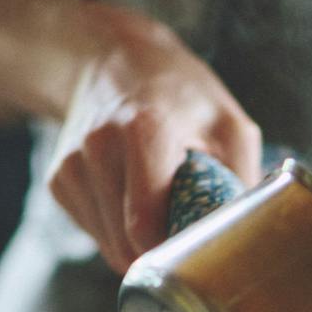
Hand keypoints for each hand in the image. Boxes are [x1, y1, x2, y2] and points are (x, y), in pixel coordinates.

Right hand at [46, 20, 261, 272]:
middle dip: (162, 253)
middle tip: (187, 231)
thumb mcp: (228, 122)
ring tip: (161, 207)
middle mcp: (98, 149)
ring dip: (141, 246)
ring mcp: (71, 167)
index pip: (145, 224)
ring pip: (110, 246)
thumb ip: (241, 180)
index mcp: (144, 131)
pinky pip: (96, 233)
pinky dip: (120, 232)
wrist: (108, 58)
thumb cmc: (179, 93)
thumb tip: (253, 235)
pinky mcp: (58, 181)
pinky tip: (133, 198)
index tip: (198, 248)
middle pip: (127, 244)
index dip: (174, 251)